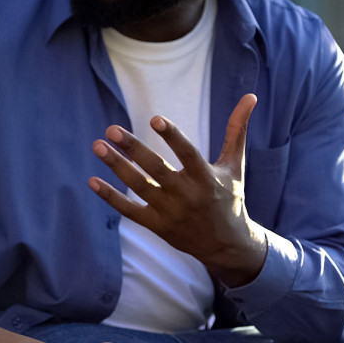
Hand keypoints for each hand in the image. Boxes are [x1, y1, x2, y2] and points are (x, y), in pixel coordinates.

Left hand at [89, 93, 267, 286]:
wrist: (227, 245)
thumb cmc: (230, 198)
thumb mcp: (235, 166)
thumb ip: (237, 131)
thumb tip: (250, 96)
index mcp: (207, 178)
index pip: (188, 154)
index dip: (173, 137)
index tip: (154, 118)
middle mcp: (188, 196)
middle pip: (156, 169)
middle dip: (133, 149)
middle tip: (111, 130)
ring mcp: (171, 212)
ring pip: (140, 187)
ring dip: (117, 167)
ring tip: (97, 145)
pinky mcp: (158, 226)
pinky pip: (130, 211)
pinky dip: (111, 198)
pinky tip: (92, 181)